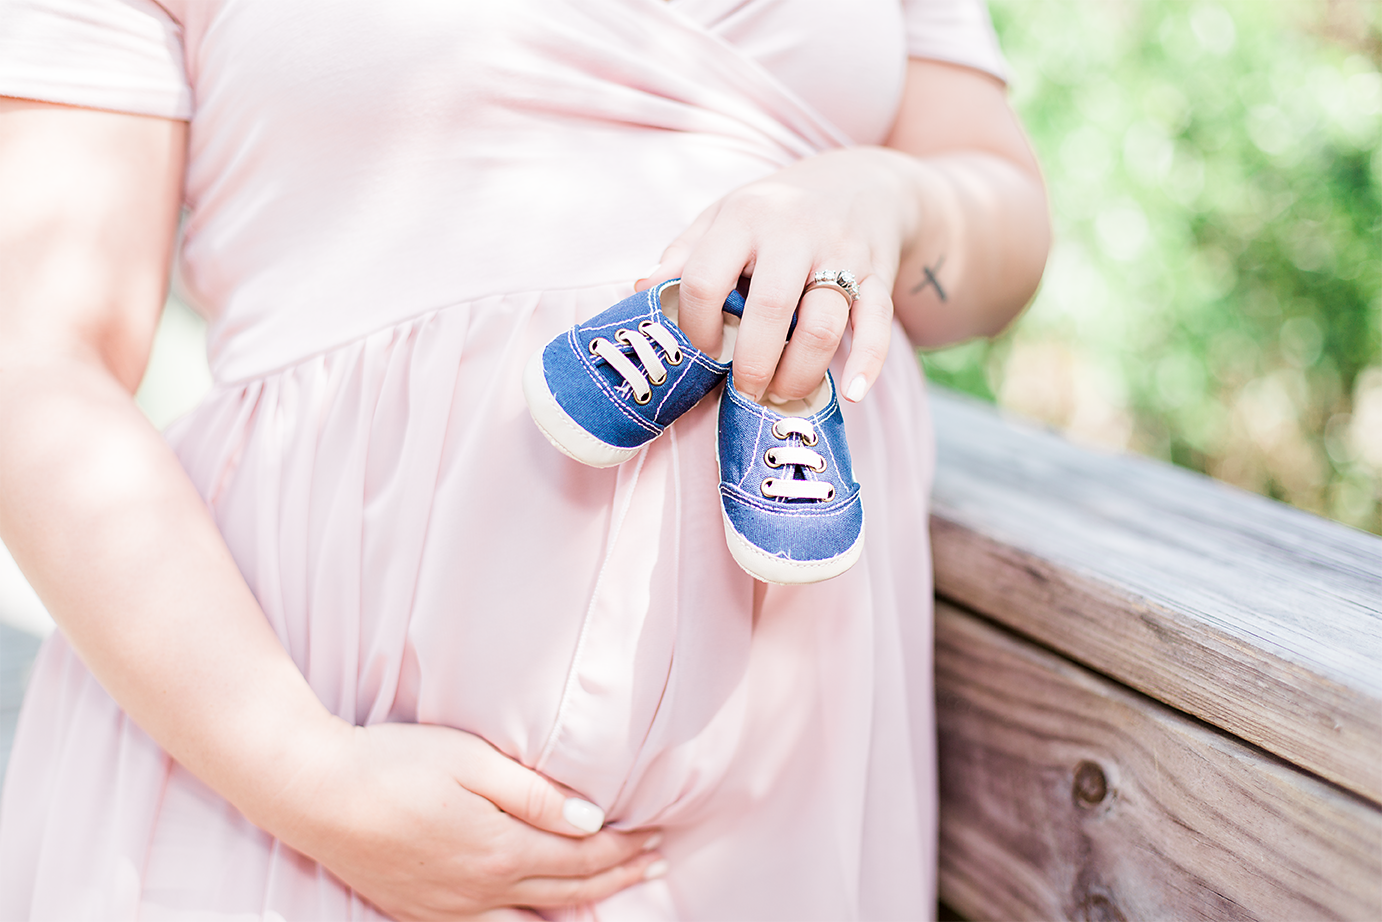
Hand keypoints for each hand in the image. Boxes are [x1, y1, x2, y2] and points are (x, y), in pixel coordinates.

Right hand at [271, 722, 662, 920]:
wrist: (314, 794)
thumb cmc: (394, 764)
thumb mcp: (472, 762)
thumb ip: (534, 794)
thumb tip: (590, 821)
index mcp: (500, 852)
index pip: (582, 858)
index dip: (625, 849)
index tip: (656, 837)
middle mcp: (480, 892)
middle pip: (567, 894)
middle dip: (616, 879)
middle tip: (655, 866)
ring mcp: (448, 909)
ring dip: (579, 911)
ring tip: (611, 900)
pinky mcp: (418, 912)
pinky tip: (533, 920)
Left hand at [638, 147, 921, 403]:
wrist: (863, 182)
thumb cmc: (778, 210)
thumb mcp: (726, 215)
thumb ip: (684, 251)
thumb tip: (642, 288)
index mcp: (745, 218)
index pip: (706, 279)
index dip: (696, 327)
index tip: (702, 351)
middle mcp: (794, 232)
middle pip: (769, 309)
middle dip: (751, 364)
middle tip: (744, 391)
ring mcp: (841, 252)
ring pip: (822, 325)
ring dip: (799, 373)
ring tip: (782, 394)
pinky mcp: (879, 273)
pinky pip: (878, 323)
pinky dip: (868, 363)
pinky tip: (853, 393)